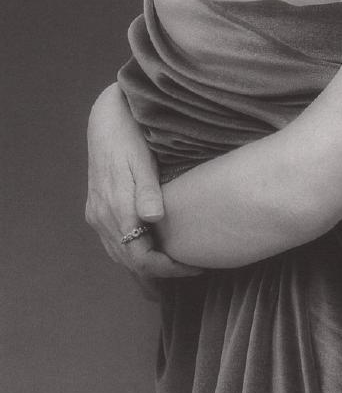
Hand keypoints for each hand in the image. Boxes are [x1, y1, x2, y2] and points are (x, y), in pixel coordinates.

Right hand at [85, 84, 201, 297]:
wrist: (106, 119)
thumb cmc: (130, 136)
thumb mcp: (142, 160)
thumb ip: (147, 191)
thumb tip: (154, 219)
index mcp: (115, 208)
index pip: (140, 257)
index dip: (166, 269)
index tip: (193, 267)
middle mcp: (102, 217)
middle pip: (129, 261)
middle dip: (159, 272)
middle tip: (189, 270)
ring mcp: (96, 214)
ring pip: (119, 255)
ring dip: (144, 266)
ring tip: (173, 268)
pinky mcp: (96, 209)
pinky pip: (113, 243)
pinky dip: (131, 254)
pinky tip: (149, 251)